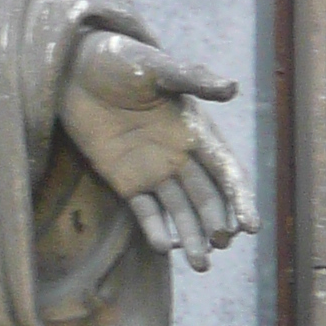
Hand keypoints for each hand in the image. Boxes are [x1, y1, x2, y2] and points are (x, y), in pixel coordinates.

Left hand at [58, 29, 258, 272]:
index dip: (240, 199)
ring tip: (200, 265)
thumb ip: (192, 80)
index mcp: (196, 131)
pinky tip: (164, 247)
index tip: (250, 227)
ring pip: (180, 212)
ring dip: (192, 238)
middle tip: (220, 246)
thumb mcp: (157, 67)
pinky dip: (156, 230)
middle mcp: (180, 155)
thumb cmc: (121, 59)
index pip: (226, 171)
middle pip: (206, 198)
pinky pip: (145, 212)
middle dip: (217, 224)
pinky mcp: (124, 180)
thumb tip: (231, 87)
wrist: (75, 67)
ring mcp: (152, 170)